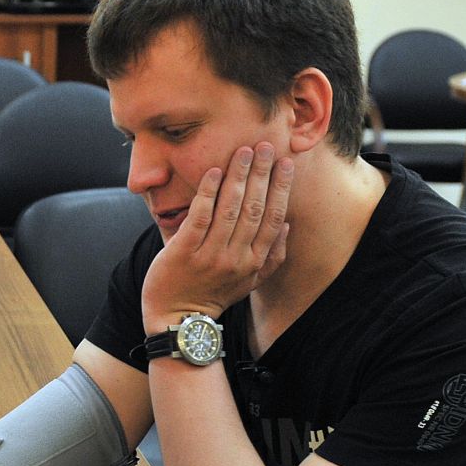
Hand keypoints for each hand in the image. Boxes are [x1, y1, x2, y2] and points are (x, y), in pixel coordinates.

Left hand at [140, 143, 292, 333]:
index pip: (274, 218)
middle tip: (266, 146)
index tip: (287, 163)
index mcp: (254, 262)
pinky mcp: (184, 252)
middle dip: (262, 174)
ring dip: (238, 176)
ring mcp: (210, 255)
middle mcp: (236, 258)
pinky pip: (199, 217)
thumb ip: (272, 257)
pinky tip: (213, 172)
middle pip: (255, 208)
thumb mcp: (250, 282)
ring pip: (229, 208)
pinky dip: (208, 193)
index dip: (281, 188)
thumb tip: (288, 225)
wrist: (177, 320)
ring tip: (243, 151)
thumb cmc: (213, 296)